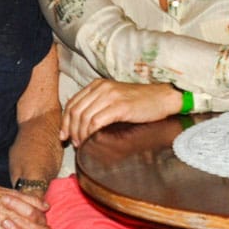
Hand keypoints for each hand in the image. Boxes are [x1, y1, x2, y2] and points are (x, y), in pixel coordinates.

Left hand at [61, 78, 181, 145]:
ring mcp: (111, 96)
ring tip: (83, 144)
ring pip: (84, 117)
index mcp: (98, 84)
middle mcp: (102, 88)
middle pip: (75, 111)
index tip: (64, 136)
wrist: (163, 98)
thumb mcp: (115, 98)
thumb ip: (99, 105)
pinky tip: (92, 141)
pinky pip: (96, 122)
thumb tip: (81, 125)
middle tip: (74, 143)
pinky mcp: (120, 107)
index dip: (65, 121)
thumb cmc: (141, 102)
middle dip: (71, 130)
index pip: (72, 103)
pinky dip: (90, 133)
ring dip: (80, 134)